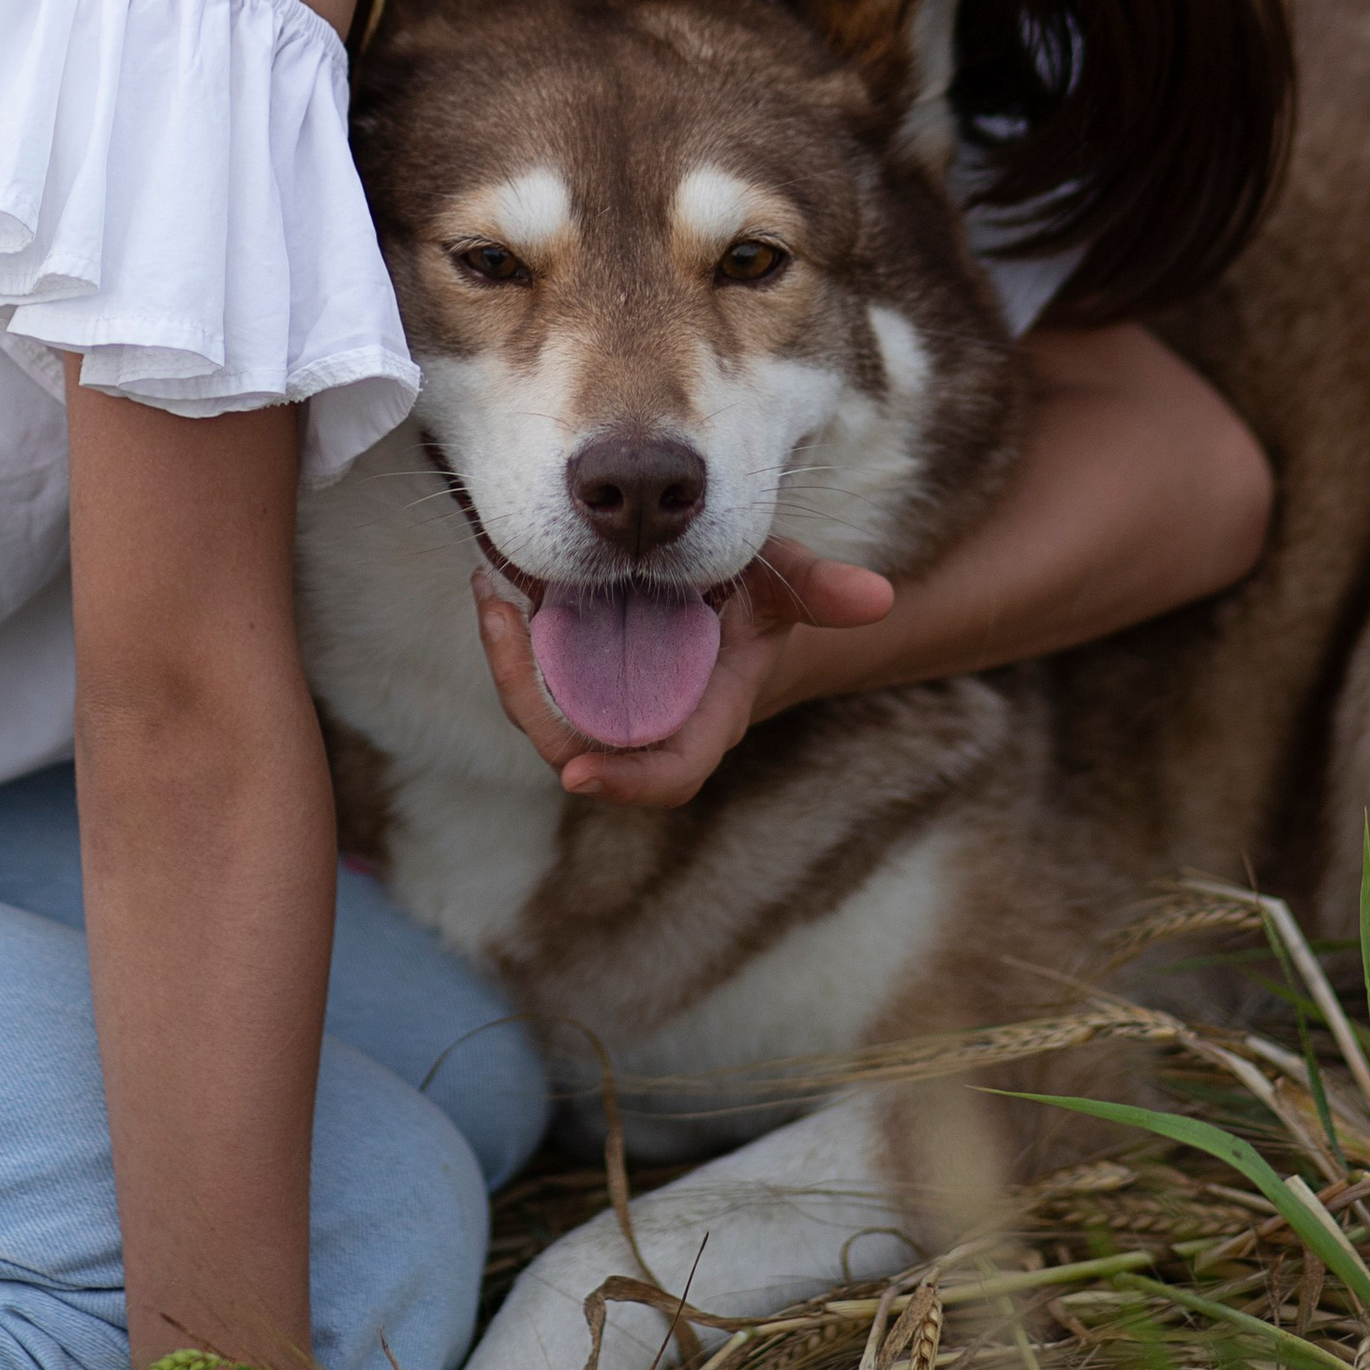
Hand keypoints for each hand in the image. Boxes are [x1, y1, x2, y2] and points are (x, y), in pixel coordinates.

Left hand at [473, 545, 893, 808]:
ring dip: (512, 666)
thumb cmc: (754, 601)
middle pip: (580, 750)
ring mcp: (604, 701)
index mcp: (700, 717)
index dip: (624, 784)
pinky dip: (512, 640)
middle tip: (504, 630)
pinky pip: (534, 676)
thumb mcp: (783, 587)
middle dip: (533, 704)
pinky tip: (494, 585)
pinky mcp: (573, 674)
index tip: (578, 773)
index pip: (665, 775)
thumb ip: (820, 590)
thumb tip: (876, 596)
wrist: (727, 598)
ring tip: (493, 599)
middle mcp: (646, 722)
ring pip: (547, 712)